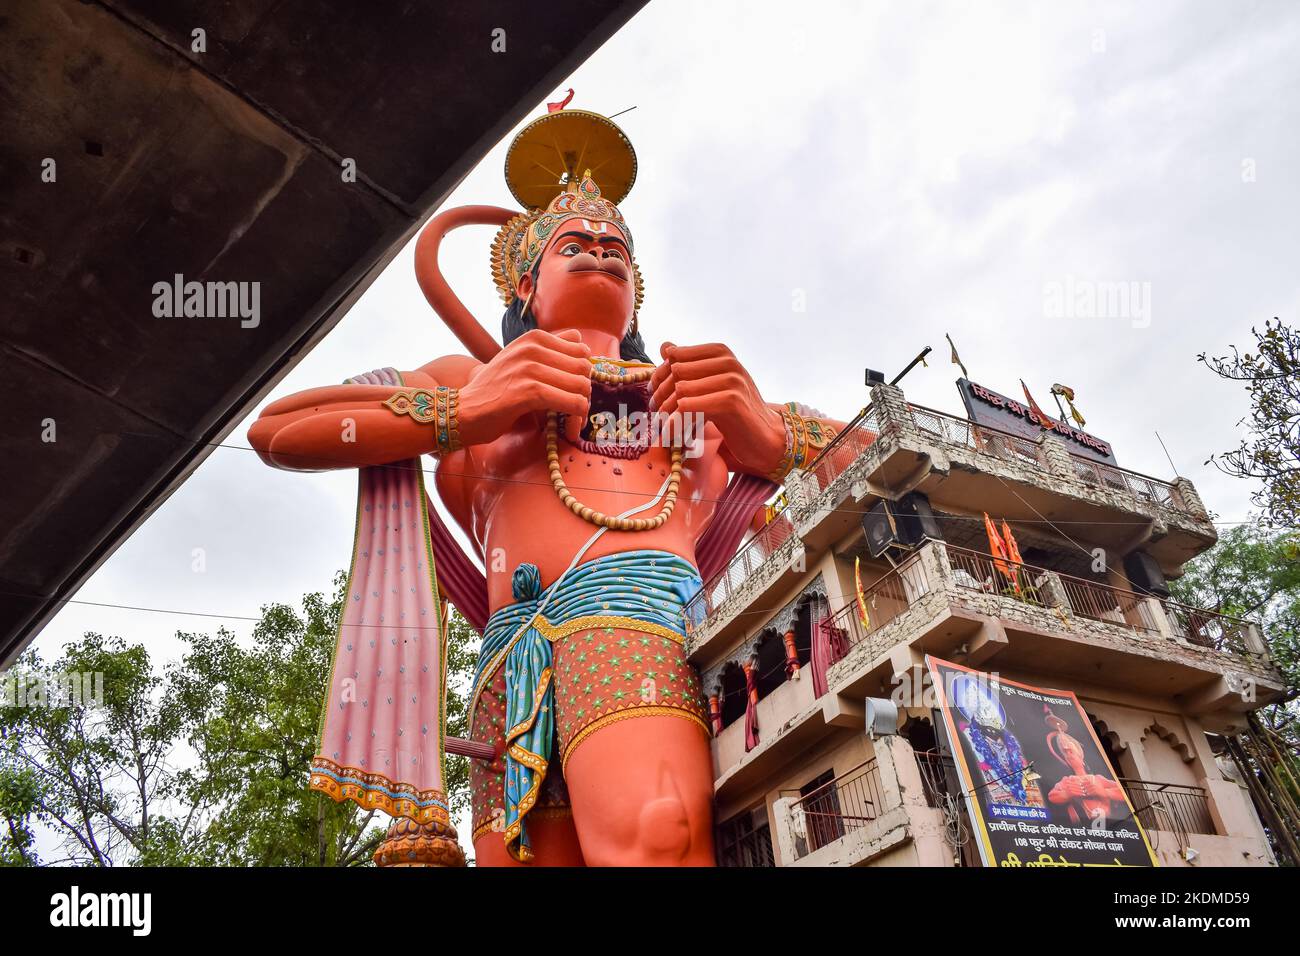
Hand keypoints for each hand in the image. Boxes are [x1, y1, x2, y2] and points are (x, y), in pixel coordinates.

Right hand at [457, 329, 590, 445]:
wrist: (463, 411)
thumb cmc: (494, 391)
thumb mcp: (519, 360)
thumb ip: (548, 350)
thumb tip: (582, 343)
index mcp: (533, 338)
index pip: (581, 348)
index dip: (581, 372)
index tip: (573, 391)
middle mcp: (533, 347)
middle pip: (584, 367)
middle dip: (584, 391)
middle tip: (574, 409)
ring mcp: (530, 368)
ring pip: (581, 385)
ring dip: (582, 408)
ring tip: (572, 420)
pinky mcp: (529, 392)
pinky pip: (572, 403)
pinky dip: (576, 418)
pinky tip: (568, 429)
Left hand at [650, 342, 785, 474]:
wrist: (766, 439)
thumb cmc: (736, 414)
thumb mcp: (713, 385)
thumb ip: (690, 366)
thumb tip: (664, 346)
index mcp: (721, 352)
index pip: (675, 355)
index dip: (659, 377)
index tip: (655, 397)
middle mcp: (728, 362)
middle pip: (676, 372)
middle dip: (660, 395)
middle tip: (656, 416)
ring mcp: (732, 380)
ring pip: (680, 390)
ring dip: (666, 412)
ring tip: (664, 427)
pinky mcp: (731, 402)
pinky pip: (689, 407)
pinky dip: (676, 423)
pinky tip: (673, 434)